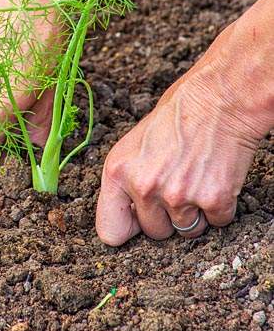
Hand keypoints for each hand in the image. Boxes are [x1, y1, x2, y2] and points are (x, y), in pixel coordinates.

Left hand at [96, 16, 273, 244]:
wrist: (219, 97)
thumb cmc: (178, 114)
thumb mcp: (135, 144)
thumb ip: (128, 179)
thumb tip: (127, 212)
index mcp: (118, 171)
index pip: (110, 231)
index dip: (127, 227)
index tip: (137, 220)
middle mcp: (145, 187)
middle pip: (154, 232)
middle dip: (167, 216)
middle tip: (178, 184)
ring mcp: (180, 196)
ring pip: (187, 231)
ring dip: (195, 212)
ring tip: (197, 177)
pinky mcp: (214, 200)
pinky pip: (217, 222)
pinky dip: (221, 207)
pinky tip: (216, 177)